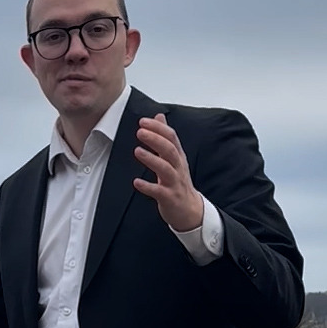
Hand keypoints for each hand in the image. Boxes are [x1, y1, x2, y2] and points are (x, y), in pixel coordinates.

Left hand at [133, 114, 204, 232]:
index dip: (158, 128)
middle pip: (170, 150)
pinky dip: (148, 187)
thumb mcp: (174, 157)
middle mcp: (178, 168)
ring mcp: (175, 183)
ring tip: (137, 151)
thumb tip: (159, 116)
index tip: (143, 121)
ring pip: (166, 169)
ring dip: (152, 159)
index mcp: (178, 157)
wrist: (190, 210)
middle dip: (155, 139)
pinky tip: (136, 182)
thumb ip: (165, 137)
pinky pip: (159, 192)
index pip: (171, 137)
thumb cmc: (178, 182)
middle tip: (140, 131)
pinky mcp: (170, 198)